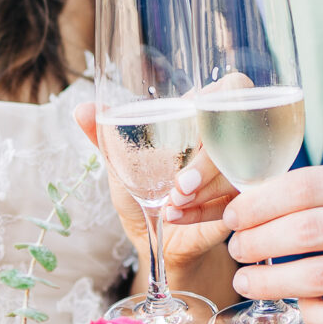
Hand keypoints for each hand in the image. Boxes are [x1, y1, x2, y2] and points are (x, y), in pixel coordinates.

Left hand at [72, 101, 235, 273]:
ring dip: (202, 191)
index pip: (233, 87)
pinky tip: (176, 217)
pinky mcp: (242, 204)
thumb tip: (80, 109)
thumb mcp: (121, 162)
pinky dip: (202, 212)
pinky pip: (233, 203)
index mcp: (200, 116)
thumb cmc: (142, 189)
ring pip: (235, 171)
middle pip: (234, 134)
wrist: (154, 236)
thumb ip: (103, 134)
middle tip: (178, 187)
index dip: (221, 101)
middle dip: (205, 164)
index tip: (195, 119)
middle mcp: (225, 140)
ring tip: (170, 205)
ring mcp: (238, 172)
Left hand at [224, 160, 322, 323]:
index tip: (234, 215)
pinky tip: (300, 307)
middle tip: (236, 250)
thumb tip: (258, 202)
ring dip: (273, 282)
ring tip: (248, 281)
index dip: (261, 202)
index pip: (309, 185)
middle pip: (309, 231)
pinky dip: (314, 315)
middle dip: (258, 242)